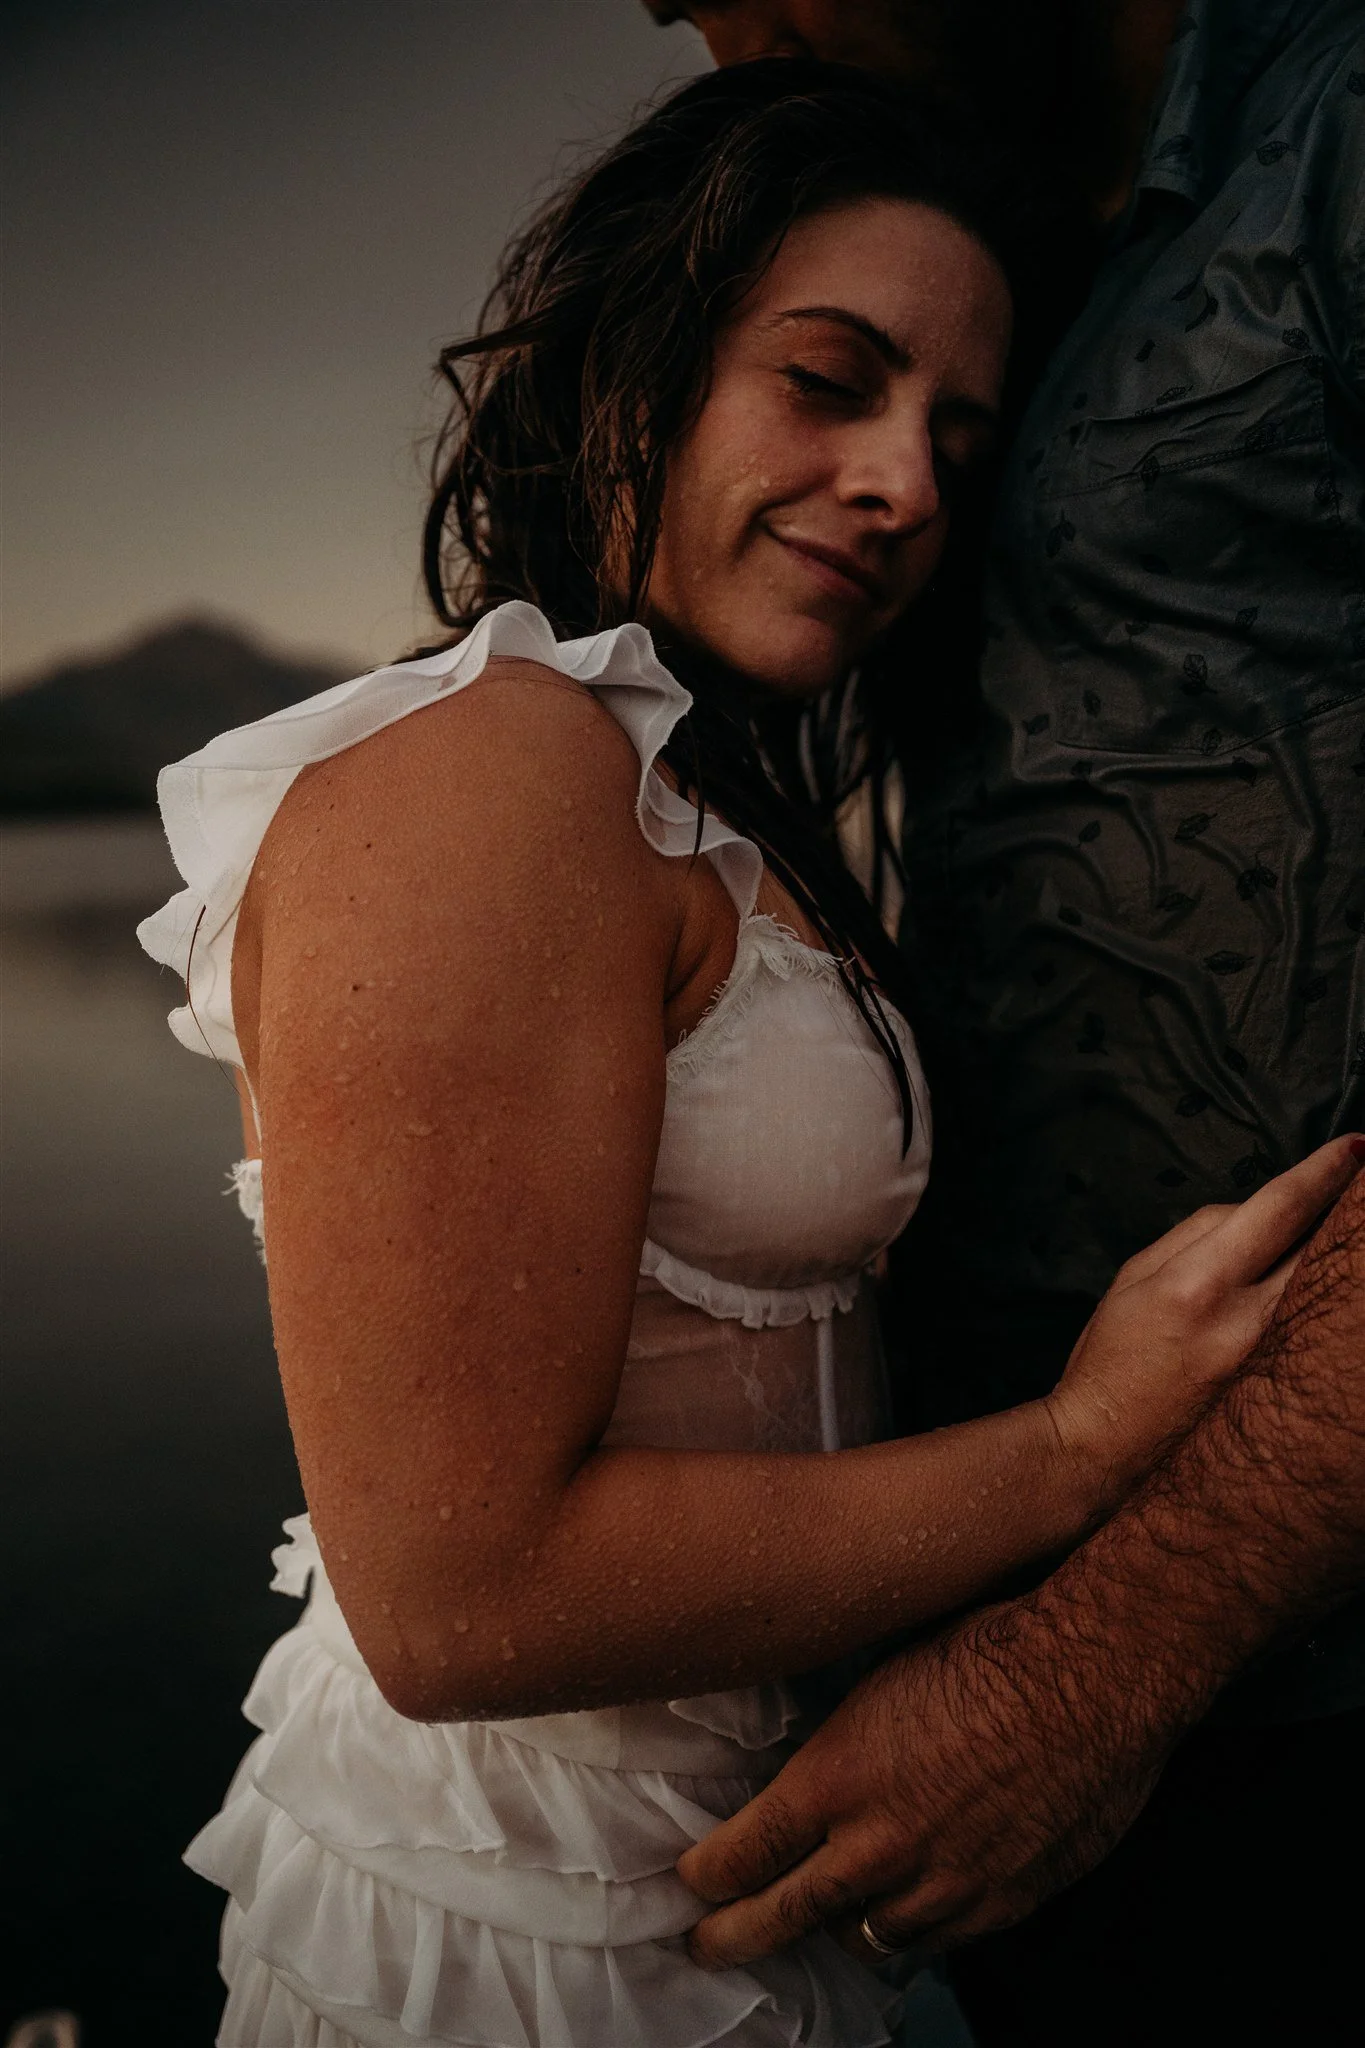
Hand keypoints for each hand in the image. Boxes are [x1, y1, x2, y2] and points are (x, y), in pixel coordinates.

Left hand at [677, 1598, 1167, 1970]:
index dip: (709, 1876)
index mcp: (838, 1779)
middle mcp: (881, 1845)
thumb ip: (845, 1744)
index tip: (691, 1884)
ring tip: (817, 1924)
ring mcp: (944, 1883)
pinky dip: (913, 1928)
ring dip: (836, 1928)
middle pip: (787, 1914)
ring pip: (867, 1936)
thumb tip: (822, 1764)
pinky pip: (938, 1938)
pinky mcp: (1003, 1901)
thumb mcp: (883, 1677)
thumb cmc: (992, 1650)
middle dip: (736, 1935)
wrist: (1093, 1676)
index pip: (747, 1852)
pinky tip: (904, 1916)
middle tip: (705, 1946)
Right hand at [1046, 1135, 1362, 1506]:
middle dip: (1346, 1213)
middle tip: (1362, 1189)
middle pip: (1323, 1247)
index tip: (1355, 1148)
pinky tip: (1324, 1292)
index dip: (1324, 1172)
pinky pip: (1315, 1326)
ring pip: (1328, 1289)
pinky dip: (1322, 1300)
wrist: (1106, 1448)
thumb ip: (1195, 1234)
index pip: (1280, 1209)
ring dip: (1338, 1257)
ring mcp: (1270, 1361)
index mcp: (1198, 1283)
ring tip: (1346, 1236)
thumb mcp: (1133, 1278)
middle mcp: (1245, 1322)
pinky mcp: (1281, 1391)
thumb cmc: (1111, 1361)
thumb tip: (1251, 1213)